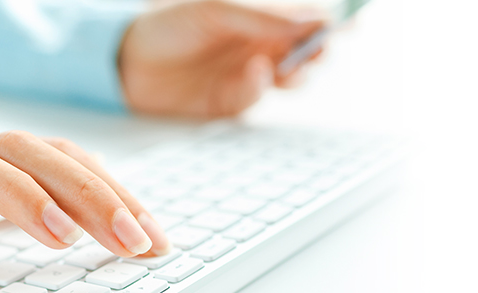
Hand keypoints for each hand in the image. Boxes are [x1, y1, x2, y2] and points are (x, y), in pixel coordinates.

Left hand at [119, 0, 325, 117]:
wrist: (127, 62)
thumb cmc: (168, 24)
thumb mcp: (215, 9)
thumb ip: (263, 14)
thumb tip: (311, 18)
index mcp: (261, 12)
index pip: (307, 12)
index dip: (332, 17)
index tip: (350, 22)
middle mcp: (262, 40)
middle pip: (310, 45)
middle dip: (320, 47)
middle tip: (320, 47)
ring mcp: (251, 70)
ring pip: (294, 76)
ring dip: (299, 70)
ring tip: (290, 63)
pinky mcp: (235, 99)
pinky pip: (260, 96)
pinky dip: (261, 85)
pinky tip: (254, 73)